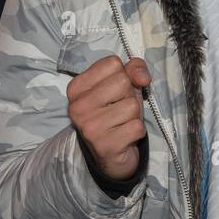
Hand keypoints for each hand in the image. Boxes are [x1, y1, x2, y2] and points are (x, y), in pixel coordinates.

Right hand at [67, 56, 151, 181]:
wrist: (110, 156)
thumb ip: (133, 69)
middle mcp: (78, 107)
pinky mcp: (105, 146)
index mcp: (76, 87)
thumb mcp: (123, 86)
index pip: (112, 63)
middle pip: (123, 82)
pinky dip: (137, 131)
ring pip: (132, 105)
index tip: (115, 92)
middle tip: (120, 109)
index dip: (123, 76)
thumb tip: (142, 77)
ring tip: (122, 123)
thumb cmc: (116, 113)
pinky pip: (137, 127)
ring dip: (134, 115)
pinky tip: (125, 136)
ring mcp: (90, 127)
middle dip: (129, 95)